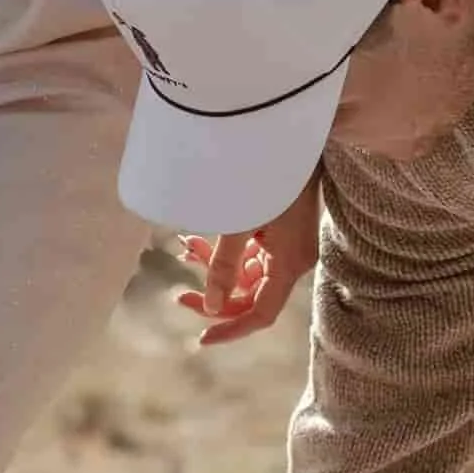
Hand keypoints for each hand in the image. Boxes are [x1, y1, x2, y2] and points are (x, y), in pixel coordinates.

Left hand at [178, 175, 320, 345]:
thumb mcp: (238, 223)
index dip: (232, 329)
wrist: (282, 133)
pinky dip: (226, 251)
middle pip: (252, 296)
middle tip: (179, 295)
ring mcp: (288, 245)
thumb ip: (224, 267)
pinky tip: (199, 238)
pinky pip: (250, 254)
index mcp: (290, 263)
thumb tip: (210, 305)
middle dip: (216, 295)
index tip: (202, 339)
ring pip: (247, 273)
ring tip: (186, 246)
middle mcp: (293, 259)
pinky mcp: (280, 230)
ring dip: (216, 266)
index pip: (261, 313)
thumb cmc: (263, 175)